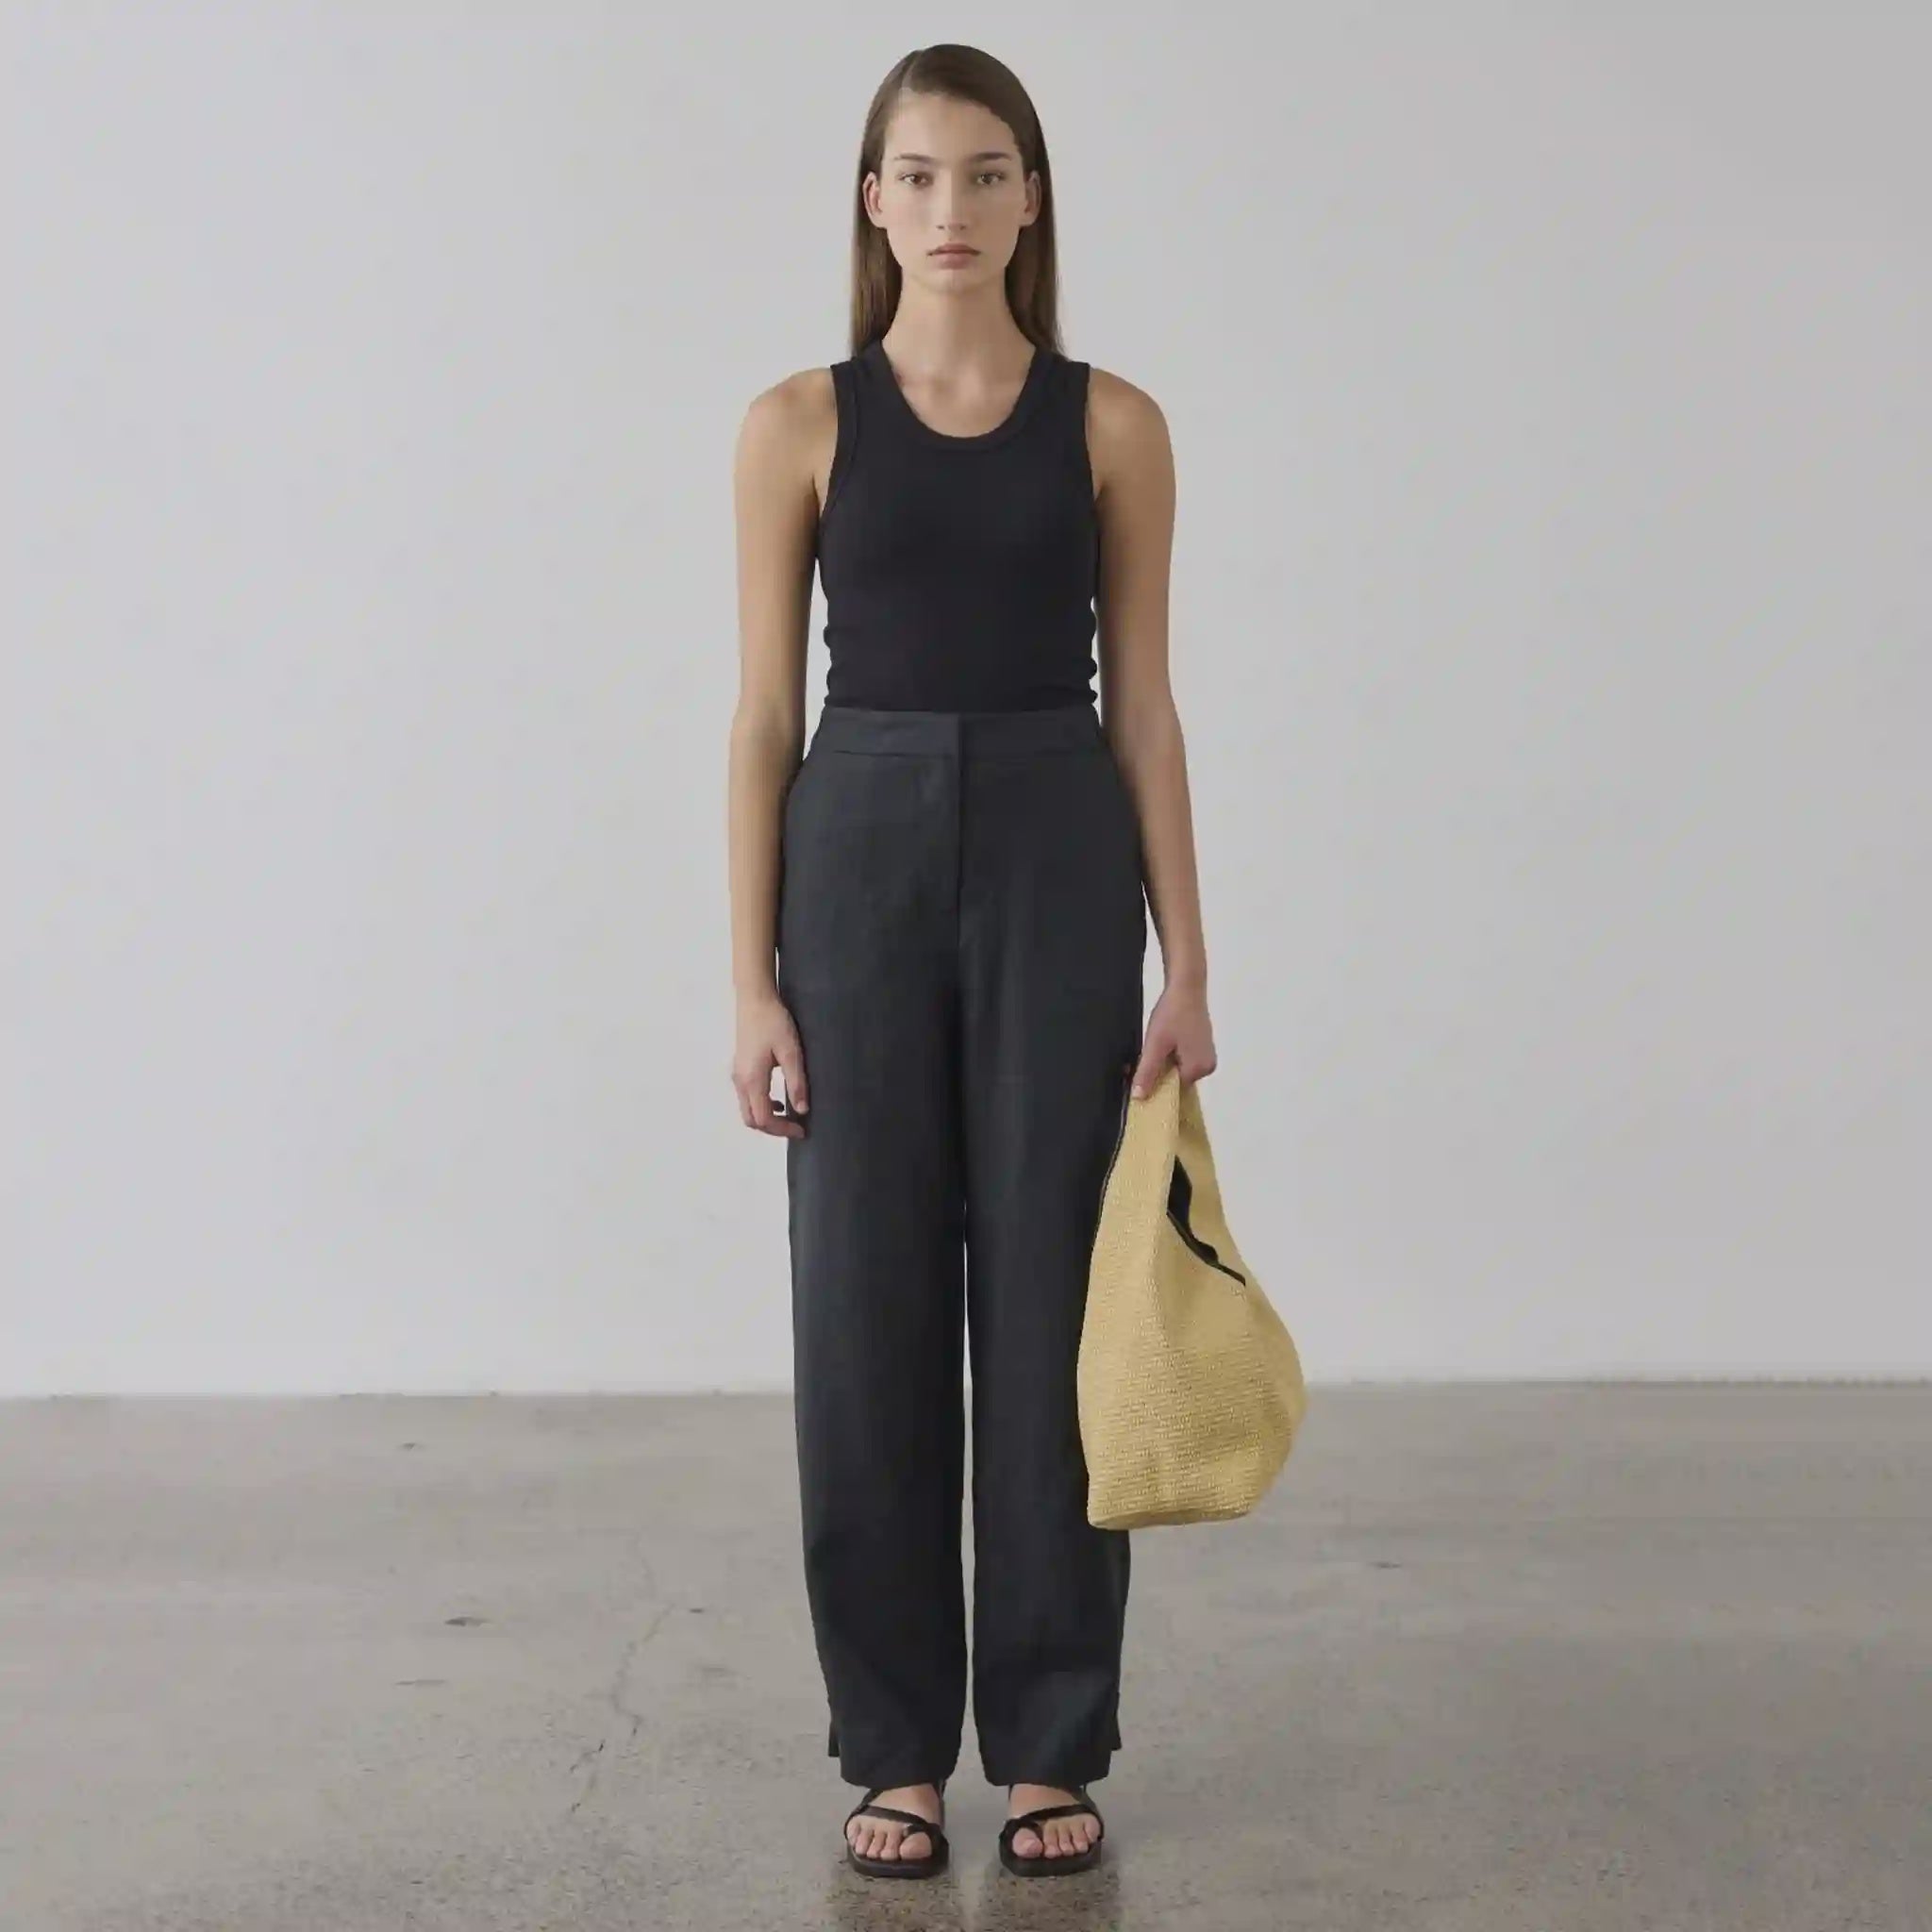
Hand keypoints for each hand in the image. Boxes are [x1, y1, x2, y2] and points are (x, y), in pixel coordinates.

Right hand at [732, 987, 808, 1136]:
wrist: (754, 999)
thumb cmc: (774, 1023)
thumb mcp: (791, 1052)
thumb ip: (796, 1082)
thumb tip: (803, 1110)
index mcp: (752, 1080)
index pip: (764, 1119)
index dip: (783, 1130)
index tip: (802, 1129)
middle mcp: (740, 1082)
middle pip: (752, 1119)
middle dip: (773, 1128)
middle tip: (795, 1126)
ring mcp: (737, 1075)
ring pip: (748, 1109)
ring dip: (767, 1117)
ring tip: (789, 1115)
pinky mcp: (739, 1068)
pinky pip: (747, 1097)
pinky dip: (762, 1105)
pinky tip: (778, 1098)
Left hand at [1130, 978, 1215, 1096]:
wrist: (1186, 986)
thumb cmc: (1172, 1014)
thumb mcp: (1155, 1045)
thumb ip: (1147, 1072)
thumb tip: (1139, 1098)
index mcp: (1199, 1069)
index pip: (1172, 1090)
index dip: (1154, 1084)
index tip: (1138, 1075)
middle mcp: (1208, 1066)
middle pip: (1176, 1080)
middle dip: (1158, 1073)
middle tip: (1140, 1060)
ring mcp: (1207, 1055)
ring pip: (1178, 1069)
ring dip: (1162, 1062)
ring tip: (1151, 1047)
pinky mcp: (1203, 1045)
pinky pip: (1183, 1058)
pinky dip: (1170, 1054)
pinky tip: (1161, 1042)